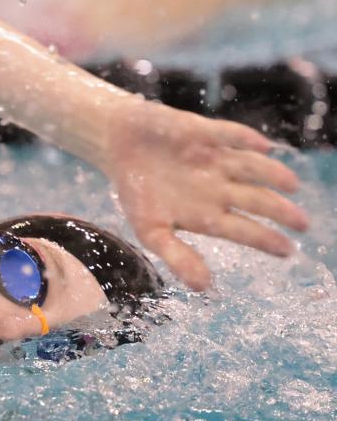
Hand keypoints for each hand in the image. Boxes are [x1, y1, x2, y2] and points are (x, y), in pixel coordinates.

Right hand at [100, 99, 307, 290]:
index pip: (243, 230)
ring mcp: (214, 159)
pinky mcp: (203, 133)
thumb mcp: (149, 231)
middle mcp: (218, 187)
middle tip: (302, 224)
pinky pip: (228, 135)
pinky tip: (262, 147)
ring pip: (250, 167)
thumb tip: (203, 287)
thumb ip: (176, 257)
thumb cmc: (137, 192)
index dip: (265, 240)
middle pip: (256, 199)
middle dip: (279, 211)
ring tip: (291, 185)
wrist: (118, 147)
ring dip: (271, 174)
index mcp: (207, 214)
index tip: (287, 251)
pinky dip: (244, 140)